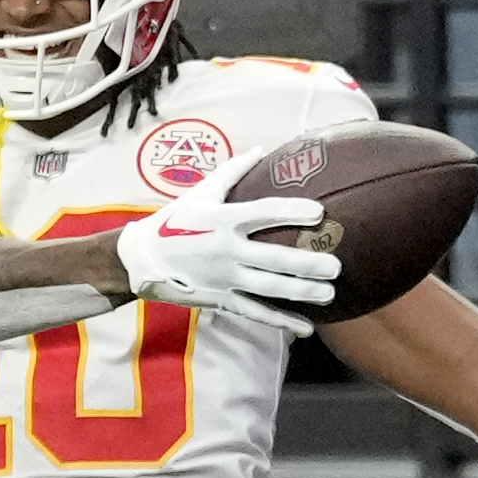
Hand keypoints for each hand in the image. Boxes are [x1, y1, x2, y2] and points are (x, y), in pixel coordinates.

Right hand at [115, 147, 339, 334]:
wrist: (142, 260)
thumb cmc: (173, 221)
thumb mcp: (200, 193)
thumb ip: (232, 172)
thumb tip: (261, 149)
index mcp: (221, 219)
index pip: (262, 213)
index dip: (291, 212)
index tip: (319, 212)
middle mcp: (225, 250)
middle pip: (273, 258)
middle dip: (306, 264)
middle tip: (336, 266)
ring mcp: (224, 277)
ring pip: (268, 288)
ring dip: (300, 292)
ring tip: (328, 293)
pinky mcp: (220, 298)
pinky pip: (254, 312)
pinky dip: (280, 320)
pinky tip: (304, 327)